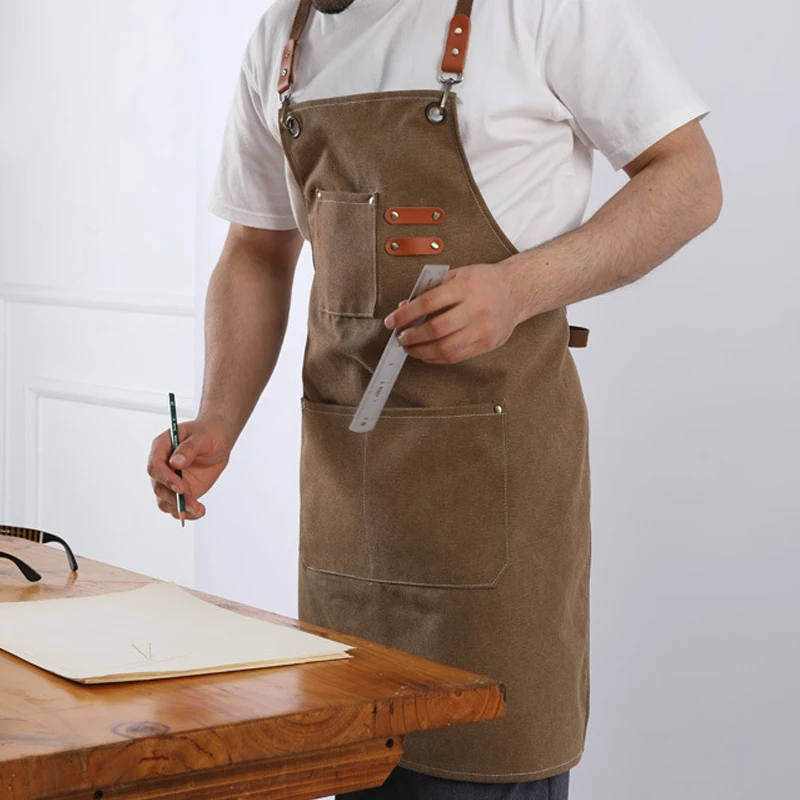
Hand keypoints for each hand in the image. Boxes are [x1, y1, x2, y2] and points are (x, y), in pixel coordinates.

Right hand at [147, 416, 232, 521]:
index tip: (180, 488)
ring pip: (165, 500)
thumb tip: (175, 463)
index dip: (165, 478)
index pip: (155, 466)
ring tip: (199, 510)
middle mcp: (162, 466)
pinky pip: (177, 506)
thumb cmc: (207, 434)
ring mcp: (169, 480)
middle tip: (192, 503)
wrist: (217, 441)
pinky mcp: (180, 491)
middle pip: (158, 487)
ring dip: (180, 508)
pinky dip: (187, 513)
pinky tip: (199, 512)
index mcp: (161, 448)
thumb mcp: (201, 437)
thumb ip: (189, 448)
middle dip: (173, 497)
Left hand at [384, 263, 521, 363]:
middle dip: (412, 337)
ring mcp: (483, 329)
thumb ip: (430, 290)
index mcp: (465, 287)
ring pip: (445, 348)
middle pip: (436, 329)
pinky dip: (437, 357)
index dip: (405, 315)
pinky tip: (427, 353)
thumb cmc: (484, 281)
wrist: (517, 291)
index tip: (392, 321)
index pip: (428, 303)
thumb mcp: (456, 276)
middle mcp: (476, 309)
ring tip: (410, 348)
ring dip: (422, 351)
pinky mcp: (487, 344)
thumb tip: (404, 307)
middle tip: (400, 337)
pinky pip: (457, 356)